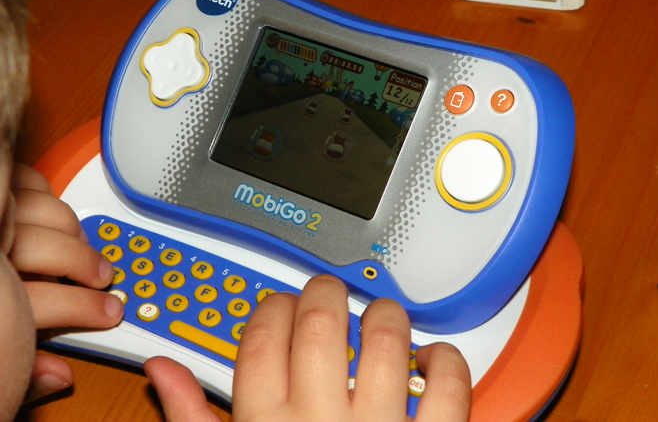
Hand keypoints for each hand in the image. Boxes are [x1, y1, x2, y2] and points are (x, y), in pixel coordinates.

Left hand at [8, 163, 123, 401]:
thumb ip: (19, 368)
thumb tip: (57, 376)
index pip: (46, 302)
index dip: (85, 309)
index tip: (107, 313)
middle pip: (51, 250)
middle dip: (86, 265)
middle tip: (101, 279)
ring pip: (41, 213)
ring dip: (70, 230)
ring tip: (79, 246)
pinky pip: (24, 183)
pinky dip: (39, 193)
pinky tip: (44, 209)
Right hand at [145, 275, 470, 421]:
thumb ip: (191, 416)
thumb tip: (162, 369)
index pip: (262, 338)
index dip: (273, 307)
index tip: (282, 305)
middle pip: (322, 326)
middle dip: (326, 294)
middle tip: (329, 294)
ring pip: (386, 343)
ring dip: (387, 317)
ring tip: (380, 318)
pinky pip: (448, 387)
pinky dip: (445, 361)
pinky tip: (430, 358)